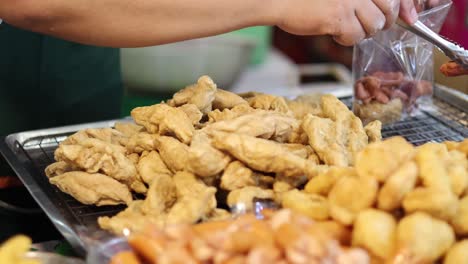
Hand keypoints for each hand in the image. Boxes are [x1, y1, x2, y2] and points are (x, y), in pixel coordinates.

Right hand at [273, 0, 418, 45]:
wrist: (281, 0)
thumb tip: (398, 12)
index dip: (404, 7)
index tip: (409, 17)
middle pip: (389, 9)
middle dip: (382, 22)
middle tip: (367, 24)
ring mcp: (350, 0)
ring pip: (374, 25)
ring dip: (361, 31)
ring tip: (344, 27)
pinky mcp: (338, 16)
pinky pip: (355, 37)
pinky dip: (346, 40)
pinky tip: (333, 32)